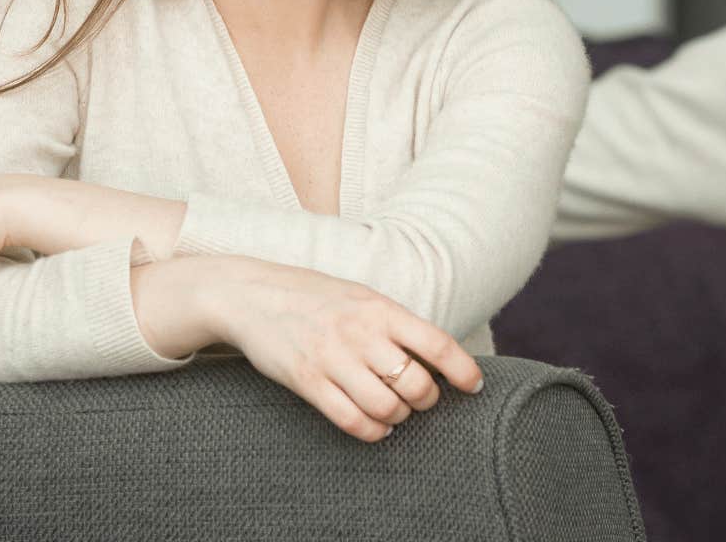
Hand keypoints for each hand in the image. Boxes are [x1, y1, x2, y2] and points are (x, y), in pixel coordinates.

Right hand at [133, 256, 484, 441]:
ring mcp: (332, 357)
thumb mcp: (362, 297)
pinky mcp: (306, 380)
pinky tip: (376, 427)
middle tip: (420, 400)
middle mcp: (360, 333)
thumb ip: (396, 324)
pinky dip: (372, 432)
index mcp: (381, 308)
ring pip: (386, 407)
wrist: (251, 294)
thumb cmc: (317, 298)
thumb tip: (438, 358)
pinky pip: (351, 420)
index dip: (463, 370)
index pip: (437, 344)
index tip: (474, 387)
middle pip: (416, 384)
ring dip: (398, 418)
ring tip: (396, 413)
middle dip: (426, 400)